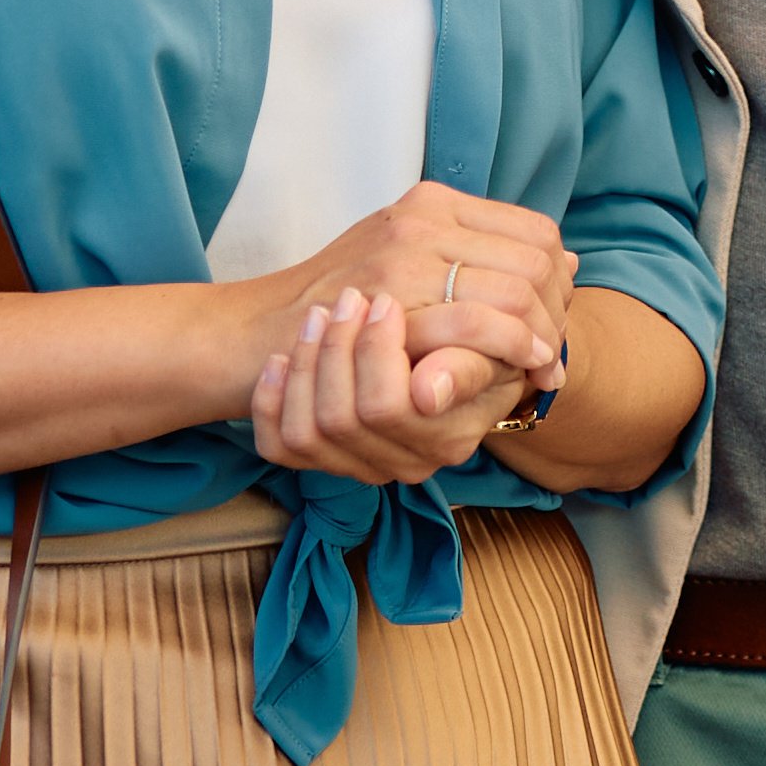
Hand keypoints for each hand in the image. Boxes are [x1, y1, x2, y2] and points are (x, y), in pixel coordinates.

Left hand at [245, 286, 522, 483]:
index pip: (390, 407)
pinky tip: (281, 357)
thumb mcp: (493, 348)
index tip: (384, 301)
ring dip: (306, 364)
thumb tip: (426, 391)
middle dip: (339, 347)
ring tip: (321, 314)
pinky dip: (272, 398)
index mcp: (447, 439)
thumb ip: (466, 365)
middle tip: (351, 297)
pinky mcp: (323, 462)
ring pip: (308, 431)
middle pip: (343, 418)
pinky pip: (278, 445)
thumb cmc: (477, 348)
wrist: (452, 364)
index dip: (376, 351)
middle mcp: (405, 464)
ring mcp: (362, 468)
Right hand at [303, 184, 578, 365]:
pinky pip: (476, 322)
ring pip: (514, 291)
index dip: (558, 280)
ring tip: (541, 370)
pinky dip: (508, 351)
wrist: (263, 330)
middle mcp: (423, 218)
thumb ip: (478, 257)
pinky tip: (514, 372)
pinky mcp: (390, 299)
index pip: (534, 231)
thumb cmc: (339, 302)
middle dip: (556, 315)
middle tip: (555, 358)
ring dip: (538, 338)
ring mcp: (406, 254)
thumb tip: (569, 260)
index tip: (557, 321)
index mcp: (433, 203)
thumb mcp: (409, 262)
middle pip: (534, 261)